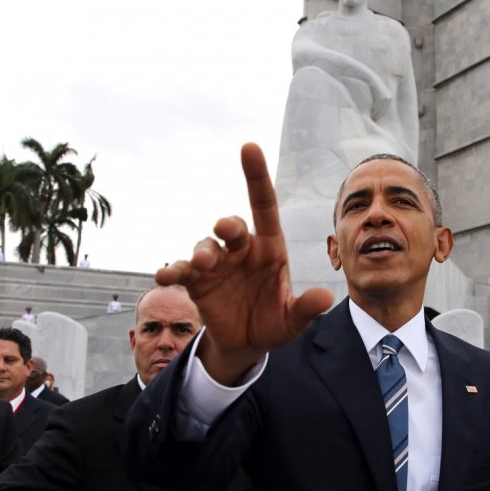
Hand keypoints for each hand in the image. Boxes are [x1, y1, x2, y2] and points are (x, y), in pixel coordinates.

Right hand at [156, 143, 333, 384]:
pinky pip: (182, 271)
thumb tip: (325, 297)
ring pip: (206, 246)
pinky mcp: (196, 282)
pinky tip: (164, 276)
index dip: (257, 176)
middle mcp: (241, 250)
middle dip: (228, 225)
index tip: (249, 147)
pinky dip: (172, 271)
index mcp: (270, 248)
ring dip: (202, 251)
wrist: (247, 343)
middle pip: (233, 226)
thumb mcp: (294, 320)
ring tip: (203, 264)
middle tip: (225, 230)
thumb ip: (306, 308)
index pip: (264, 205)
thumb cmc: (275, 321)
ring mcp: (217, 264)